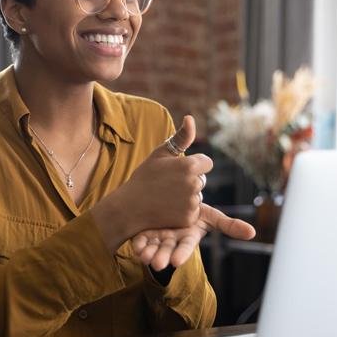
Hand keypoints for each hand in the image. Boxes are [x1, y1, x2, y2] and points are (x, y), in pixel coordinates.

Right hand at [92, 115, 211, 251]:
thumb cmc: (145, 176)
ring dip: (188, 196)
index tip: (179, 169)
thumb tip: (191, 118)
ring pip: (198, 195)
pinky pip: (194, 210)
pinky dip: (184, 210)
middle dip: (190, 180)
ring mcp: (192, 202)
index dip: (194, 165)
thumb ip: (181, 137)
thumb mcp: (161, 153)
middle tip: (168, 184)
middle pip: (202, 179)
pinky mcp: (189, 218)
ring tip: (167, 196)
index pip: (207, 163)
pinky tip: (168, 208)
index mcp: (189, 165)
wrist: (130, 207)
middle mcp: (194, 184)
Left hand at [132, 204, 255, 270]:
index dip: (182, 253)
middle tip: (157, 263)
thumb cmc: (194, 211)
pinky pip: (141, 240)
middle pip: (168, 250)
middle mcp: (173, 239)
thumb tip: (253, 233)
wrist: (172, 201)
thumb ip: (229, 225)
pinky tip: (136, 246)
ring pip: (153, 248)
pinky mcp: (145, 234)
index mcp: (188, 236)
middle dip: (163, 257)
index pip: (187, 247)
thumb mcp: (211, 216)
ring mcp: (158, 238)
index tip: (176, 262)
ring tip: (145, 257)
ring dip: (149, 254)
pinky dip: (139, 244)